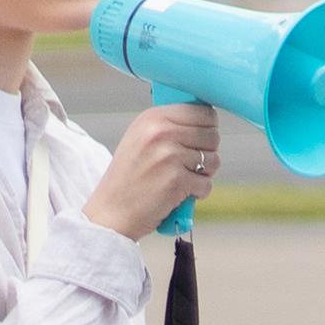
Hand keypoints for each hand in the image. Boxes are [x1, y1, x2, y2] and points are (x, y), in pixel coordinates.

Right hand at [85, 101, 220, 238]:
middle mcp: (160, 132)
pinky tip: (179, 195)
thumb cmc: (131, 178)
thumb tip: (210, 119)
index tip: (198, 141)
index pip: (203, 111)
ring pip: (213, 160)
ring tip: (182, 180)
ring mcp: (169, 156)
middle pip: (213, 135)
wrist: (111, 213)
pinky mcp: (176, 180)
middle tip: (188, 166)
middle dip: (207, 153)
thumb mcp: (142, 139)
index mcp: (153, 118)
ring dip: (204, 175)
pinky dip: (198, 193)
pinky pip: (207, 184)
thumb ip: (171, 126)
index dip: (207, 129)